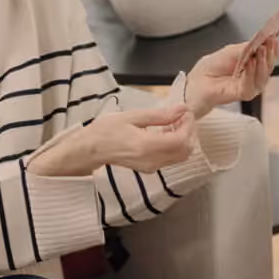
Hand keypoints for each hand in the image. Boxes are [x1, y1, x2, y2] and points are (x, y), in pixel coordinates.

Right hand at [28, 105, 196, 176]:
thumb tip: (181, 109)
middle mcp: (152, 160)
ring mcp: (151, 167)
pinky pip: (171, 159)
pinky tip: (166, 132)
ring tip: (175, 122)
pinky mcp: (149, 169)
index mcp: (147, 146)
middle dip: (190, 132)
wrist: (89, 151)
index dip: (188, 125)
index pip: (182, 139)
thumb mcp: (131, 117)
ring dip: (184, 139)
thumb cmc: (105, 131)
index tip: (186, 111)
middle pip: (186, 150)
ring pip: (181, 156)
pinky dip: (176, 146)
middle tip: (183, 116)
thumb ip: (159, 115)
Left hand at [186, 38, 278, 118]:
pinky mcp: (241, 95)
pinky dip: (251, 74)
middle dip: (269, 54)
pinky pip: (250, 86)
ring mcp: (249, 87)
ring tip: (261, 50)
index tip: (273, 36)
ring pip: (262, 77)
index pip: (268, 57)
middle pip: (268, 67)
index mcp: (253, 65)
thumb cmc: (212, 67)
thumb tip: (260, 42)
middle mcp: (254, 77)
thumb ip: (245, 48)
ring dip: (262, 62)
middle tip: (268, 42)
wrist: (196, 82)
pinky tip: (250, 63)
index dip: (273, 47)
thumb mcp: (230, 52)